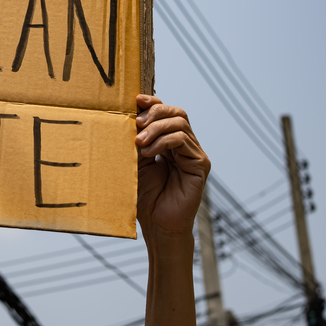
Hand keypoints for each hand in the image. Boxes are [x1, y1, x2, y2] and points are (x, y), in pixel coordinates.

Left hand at [134, 94, 209, 238]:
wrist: (157, 225)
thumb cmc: (145, 198)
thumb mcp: (136, 163)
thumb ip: (136, 141)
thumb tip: (126, 116)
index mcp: (169, 142)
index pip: (166, 112)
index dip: (153, 102)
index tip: (135, 100)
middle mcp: (185, 145)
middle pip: (176, 112)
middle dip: (155, 111)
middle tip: (136, 122)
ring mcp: (194, 153)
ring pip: (180, 122)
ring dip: (156, 127)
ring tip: (139, 141)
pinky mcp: (200, 164)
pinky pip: (183, 140)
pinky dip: (163, 141)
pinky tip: (149, 152)